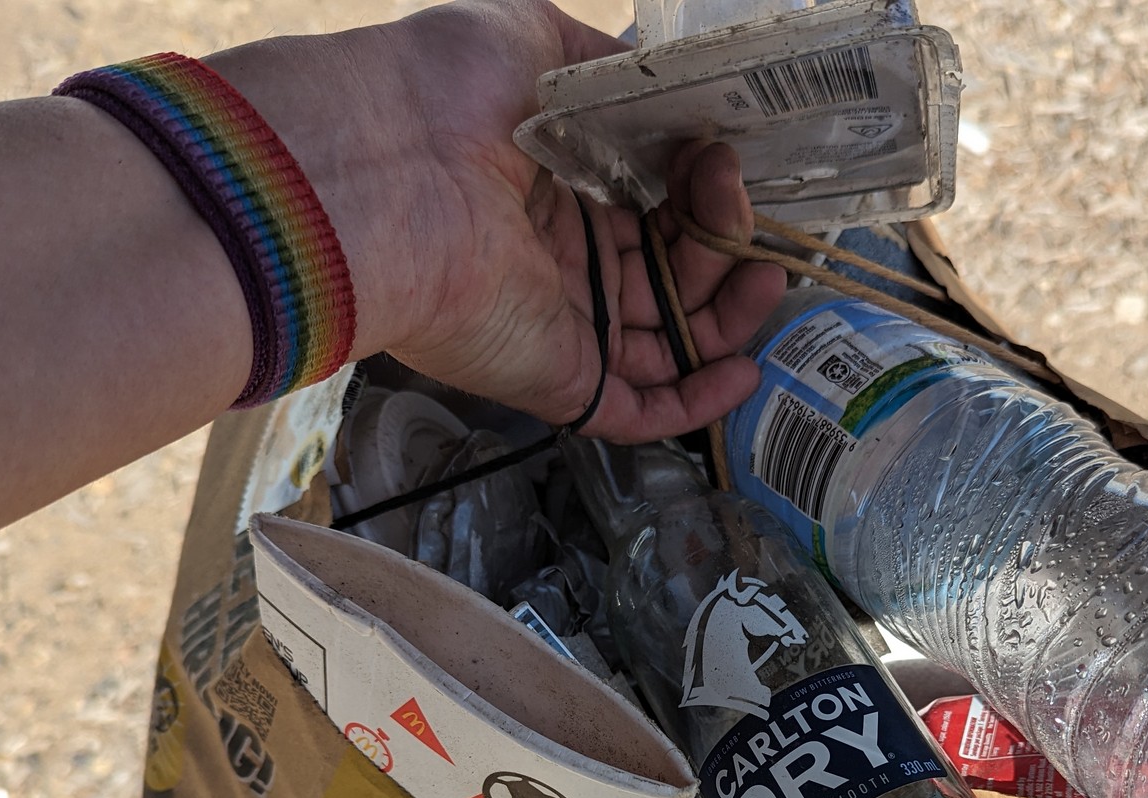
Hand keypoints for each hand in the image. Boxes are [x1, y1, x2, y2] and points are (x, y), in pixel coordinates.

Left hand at [212, 0, 788, 442]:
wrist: (379, 172)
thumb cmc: (441, 94)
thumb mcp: (531, 38)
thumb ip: (605, 64)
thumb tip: (660, 83)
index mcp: (554, 186)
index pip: (652, 203)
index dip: (702, 187)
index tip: (723, 155)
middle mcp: (560, 259)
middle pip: (670, 272)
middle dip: (722, 244)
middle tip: (739, 209)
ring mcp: (563, 324)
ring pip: (670, 340)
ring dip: (730, 317)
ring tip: (768, 280)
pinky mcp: (561, 380)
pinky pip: (642, 411)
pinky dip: (700, 401)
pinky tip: (746, 368)